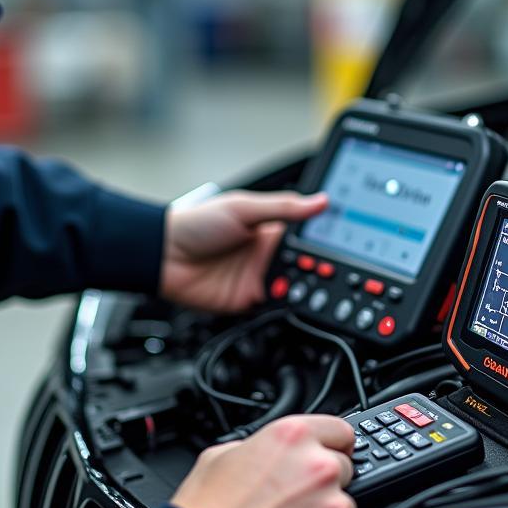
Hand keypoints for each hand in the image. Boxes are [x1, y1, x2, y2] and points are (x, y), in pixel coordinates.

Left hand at [161, 191, 327, 312]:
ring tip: (316, 284)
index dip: (324, 238)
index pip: (306, 234)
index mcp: (269, 228)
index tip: (346, 241)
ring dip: (305, 286)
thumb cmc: (195, 224)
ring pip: (294, 286)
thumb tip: (320, 201)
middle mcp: (266, 253)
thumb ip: (283, 208)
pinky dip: (286, 305)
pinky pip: (274, 306)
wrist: (162, 255)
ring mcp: (257, 277)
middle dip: (319, 267)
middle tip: (333, 268)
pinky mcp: (247, 300)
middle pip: (304, 264)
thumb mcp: (242, 208)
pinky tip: (294, 300)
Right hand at [170, 415, 357, 507]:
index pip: (340, 431)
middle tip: (291, 503)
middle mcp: (318, 467)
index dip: (333, 445)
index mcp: (292, 437)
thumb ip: (260, 446)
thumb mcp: (222, 455)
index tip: (332, 454)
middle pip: (343, 470)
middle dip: (322, 485)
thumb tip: (272, 454)